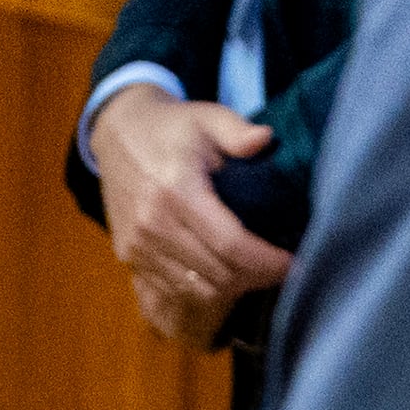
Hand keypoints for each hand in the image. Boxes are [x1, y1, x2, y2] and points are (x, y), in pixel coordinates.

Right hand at [90, 86, 290, 348]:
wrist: (117, 133)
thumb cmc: (172, 126)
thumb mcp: (207, 116)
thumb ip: (237, 130)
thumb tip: (265, 139)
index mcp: (176, 190)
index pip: (229, 244)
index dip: (266, 261)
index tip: (291, 261)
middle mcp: (153, 224)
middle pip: (216, 275)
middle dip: (255, 278)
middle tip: (278, 268)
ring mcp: (137, 245)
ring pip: (196, 291)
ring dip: (231, 290)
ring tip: (254, 273)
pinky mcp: (128, 256)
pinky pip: (172, 292)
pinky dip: (203, 293)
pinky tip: (225, 279)